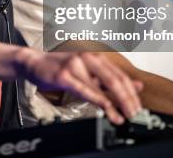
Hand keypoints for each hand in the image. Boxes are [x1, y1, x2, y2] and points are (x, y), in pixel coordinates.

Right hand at [16, 49, 142, 124]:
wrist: (34, 62)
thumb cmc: (60, 67)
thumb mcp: (88, 71)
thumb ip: (109, 78)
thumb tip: (136, 86)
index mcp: (95, 55)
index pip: (119, 75)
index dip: (131, 92)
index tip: (138, 106)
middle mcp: (88, 57)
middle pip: (115, 79)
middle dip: (127, 99)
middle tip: (134, 113)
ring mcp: (76, 65)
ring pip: (101, 86)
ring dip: (114, 104)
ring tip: (122, 117)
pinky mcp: (64, 75)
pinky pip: (85, 90)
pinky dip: (98, 101)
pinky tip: (106, 109)